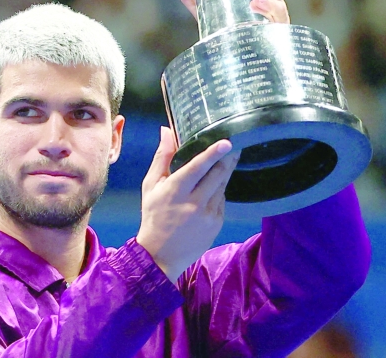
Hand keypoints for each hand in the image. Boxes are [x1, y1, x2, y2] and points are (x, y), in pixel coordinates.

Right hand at [135, 127, 239, 281]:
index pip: (198, 167)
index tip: (227, 142)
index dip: (213, 153)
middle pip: (218, 174)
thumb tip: (167, 131)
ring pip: (222, 185)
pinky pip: (222, 200)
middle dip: (228, 157)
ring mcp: (208, 214)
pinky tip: (212, 189)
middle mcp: (194, 202)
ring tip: (227, 159)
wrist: (161, 256)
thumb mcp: (151, 186)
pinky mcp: (217, 223)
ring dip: (225, 171)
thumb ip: (161, 157)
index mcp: (176, 190)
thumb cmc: (153, 216)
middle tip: (234, 144)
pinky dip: (218, 191)